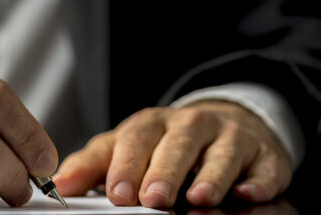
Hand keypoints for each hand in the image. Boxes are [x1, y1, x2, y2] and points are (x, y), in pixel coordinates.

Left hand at [53, 101, 291, 207]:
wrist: (220, 125)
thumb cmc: (162, 144)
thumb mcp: (124, 147)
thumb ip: (93, 165)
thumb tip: (59, 184)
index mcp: (152, 123)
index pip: (136, 140)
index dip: (126, 166)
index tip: (117, 193)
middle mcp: (191, 124)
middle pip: (177, 145)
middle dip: (165, 172)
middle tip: (153, 199)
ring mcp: (229, 136)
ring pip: (221, 154)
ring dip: (212, 176)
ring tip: (199, 198)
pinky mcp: (262, 155)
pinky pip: (262, 167)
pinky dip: (257, 181)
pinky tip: (247, 194)